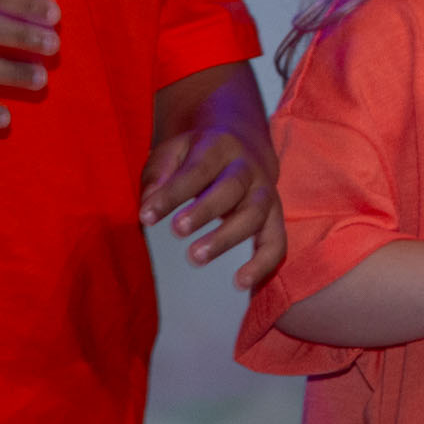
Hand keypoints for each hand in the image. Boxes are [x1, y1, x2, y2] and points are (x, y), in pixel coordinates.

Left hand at [141, 128, 285, 289]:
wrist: (243, 141)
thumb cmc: (198, 154)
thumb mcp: (174, 150)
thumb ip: (158, 174)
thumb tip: (148, 204)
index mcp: (220, 145)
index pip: (197, 169)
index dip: (172, 193)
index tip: (146, 216)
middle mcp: (247, 167)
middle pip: (232, 187)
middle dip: (204, 211)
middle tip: (177, 231)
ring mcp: (265, 192)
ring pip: (254, 214)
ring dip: (226, 238)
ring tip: (196, 258)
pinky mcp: (275, 216)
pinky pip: (277, 241)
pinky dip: (263, 263)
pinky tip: (240, 282)